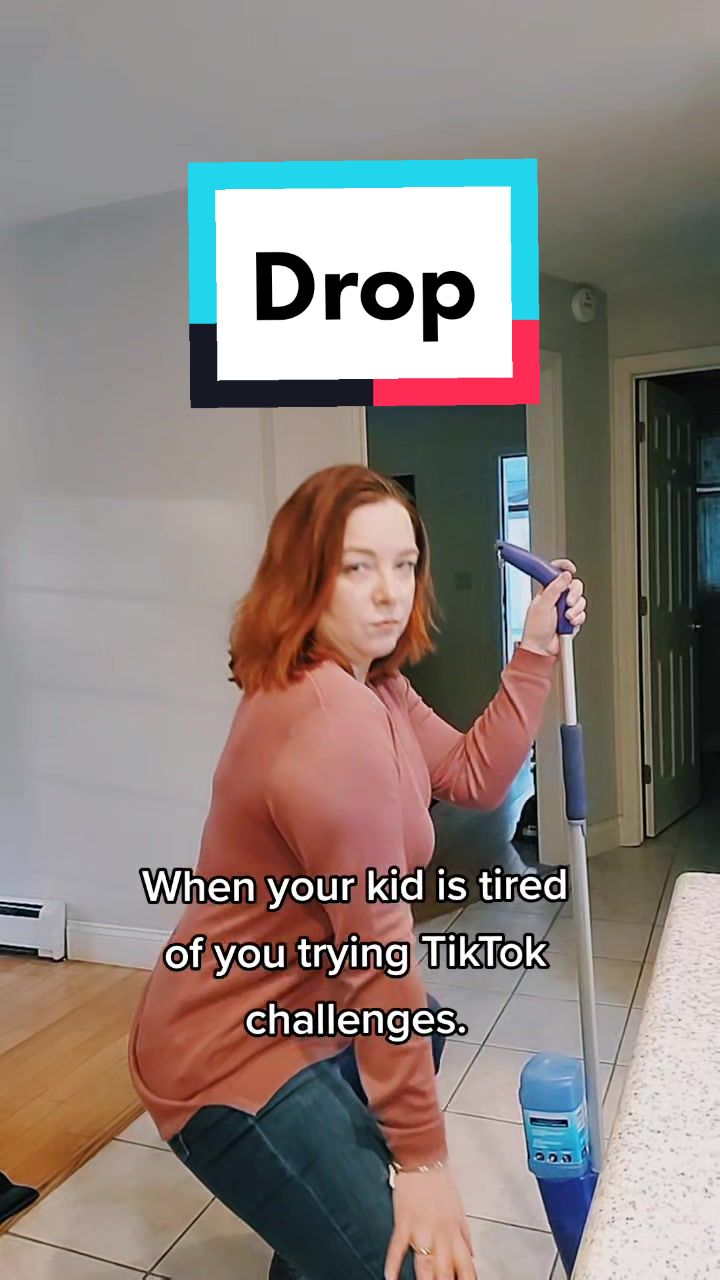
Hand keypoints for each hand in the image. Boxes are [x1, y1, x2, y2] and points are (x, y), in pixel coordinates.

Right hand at [384, 1165, 475, 1279]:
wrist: (423, 1160)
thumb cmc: (441, 1183)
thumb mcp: (459, 1210)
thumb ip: (464, 1236)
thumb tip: (471, 1255)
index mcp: (455, 1232)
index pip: (466, 1266)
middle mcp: (441, 1234)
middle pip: (445, 1271)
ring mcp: (421, 1230)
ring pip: (424, 1265)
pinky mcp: (403, 1222)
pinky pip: (397, 1248)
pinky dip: (393, 1265)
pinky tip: (390, 1278)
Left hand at [519, 558, 586, 658]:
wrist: (542, 649)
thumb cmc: (535, 630)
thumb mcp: (542, 605)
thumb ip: (554, 589)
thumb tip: (564, 575)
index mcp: (546, 590)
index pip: (555, 572)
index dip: (563, 567)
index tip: (570, 569)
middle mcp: (557, 598)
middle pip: (574, 585)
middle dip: (574, 593)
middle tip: (567, 602)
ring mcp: (565, 608)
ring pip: (580, 600)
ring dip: (575, 609)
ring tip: (566, 617)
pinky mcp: (572, 619)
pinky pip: (582, 614)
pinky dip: (577, 619)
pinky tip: (569, 624)